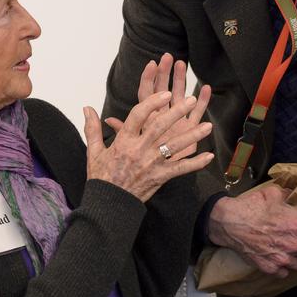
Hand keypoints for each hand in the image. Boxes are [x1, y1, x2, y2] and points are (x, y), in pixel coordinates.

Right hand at [84, 90, 213, 201]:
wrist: (109, 203)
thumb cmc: (101, 176)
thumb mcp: (94, 150)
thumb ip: (92, 128)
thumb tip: (87, 107)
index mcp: (123, 141)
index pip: (138, 116)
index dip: (151, 103)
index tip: (163, 94)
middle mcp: (139, 150)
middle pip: (160, 127)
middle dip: (176, 113)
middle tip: (189, 100)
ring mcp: (152, 164)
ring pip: (174, 146)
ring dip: (192, 136)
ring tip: (208, 126)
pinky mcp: (160, 177)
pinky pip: (181, 169)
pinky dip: (195, 163)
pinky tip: (209, 157)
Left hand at [105, 53, 212, 160]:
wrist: (154, 176)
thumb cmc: (138, 161)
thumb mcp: (127, 146)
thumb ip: (122, 130)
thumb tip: (107, 118)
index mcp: (146, 118)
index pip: (146, 94)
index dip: (148, 79)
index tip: (151, 64)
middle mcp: (161, 117)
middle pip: (164, 91)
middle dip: (166, 74)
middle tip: (169, 57)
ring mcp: (176, 122)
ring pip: (181, 98)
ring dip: (182, 82)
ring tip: (182, 64)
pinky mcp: (189, 131)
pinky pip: (197, 114)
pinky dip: (203, 102)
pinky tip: (206, 89)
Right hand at [207, 183, 296, 276]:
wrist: (228, 222)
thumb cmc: (251, 207)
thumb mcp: (274, 194)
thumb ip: (290, 195)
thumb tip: (296, 193)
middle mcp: (295, 245)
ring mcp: (282, 259)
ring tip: (293, 251)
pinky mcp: (269, 267)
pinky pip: (285, 272)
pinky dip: (284, 267)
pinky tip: (279, 258)